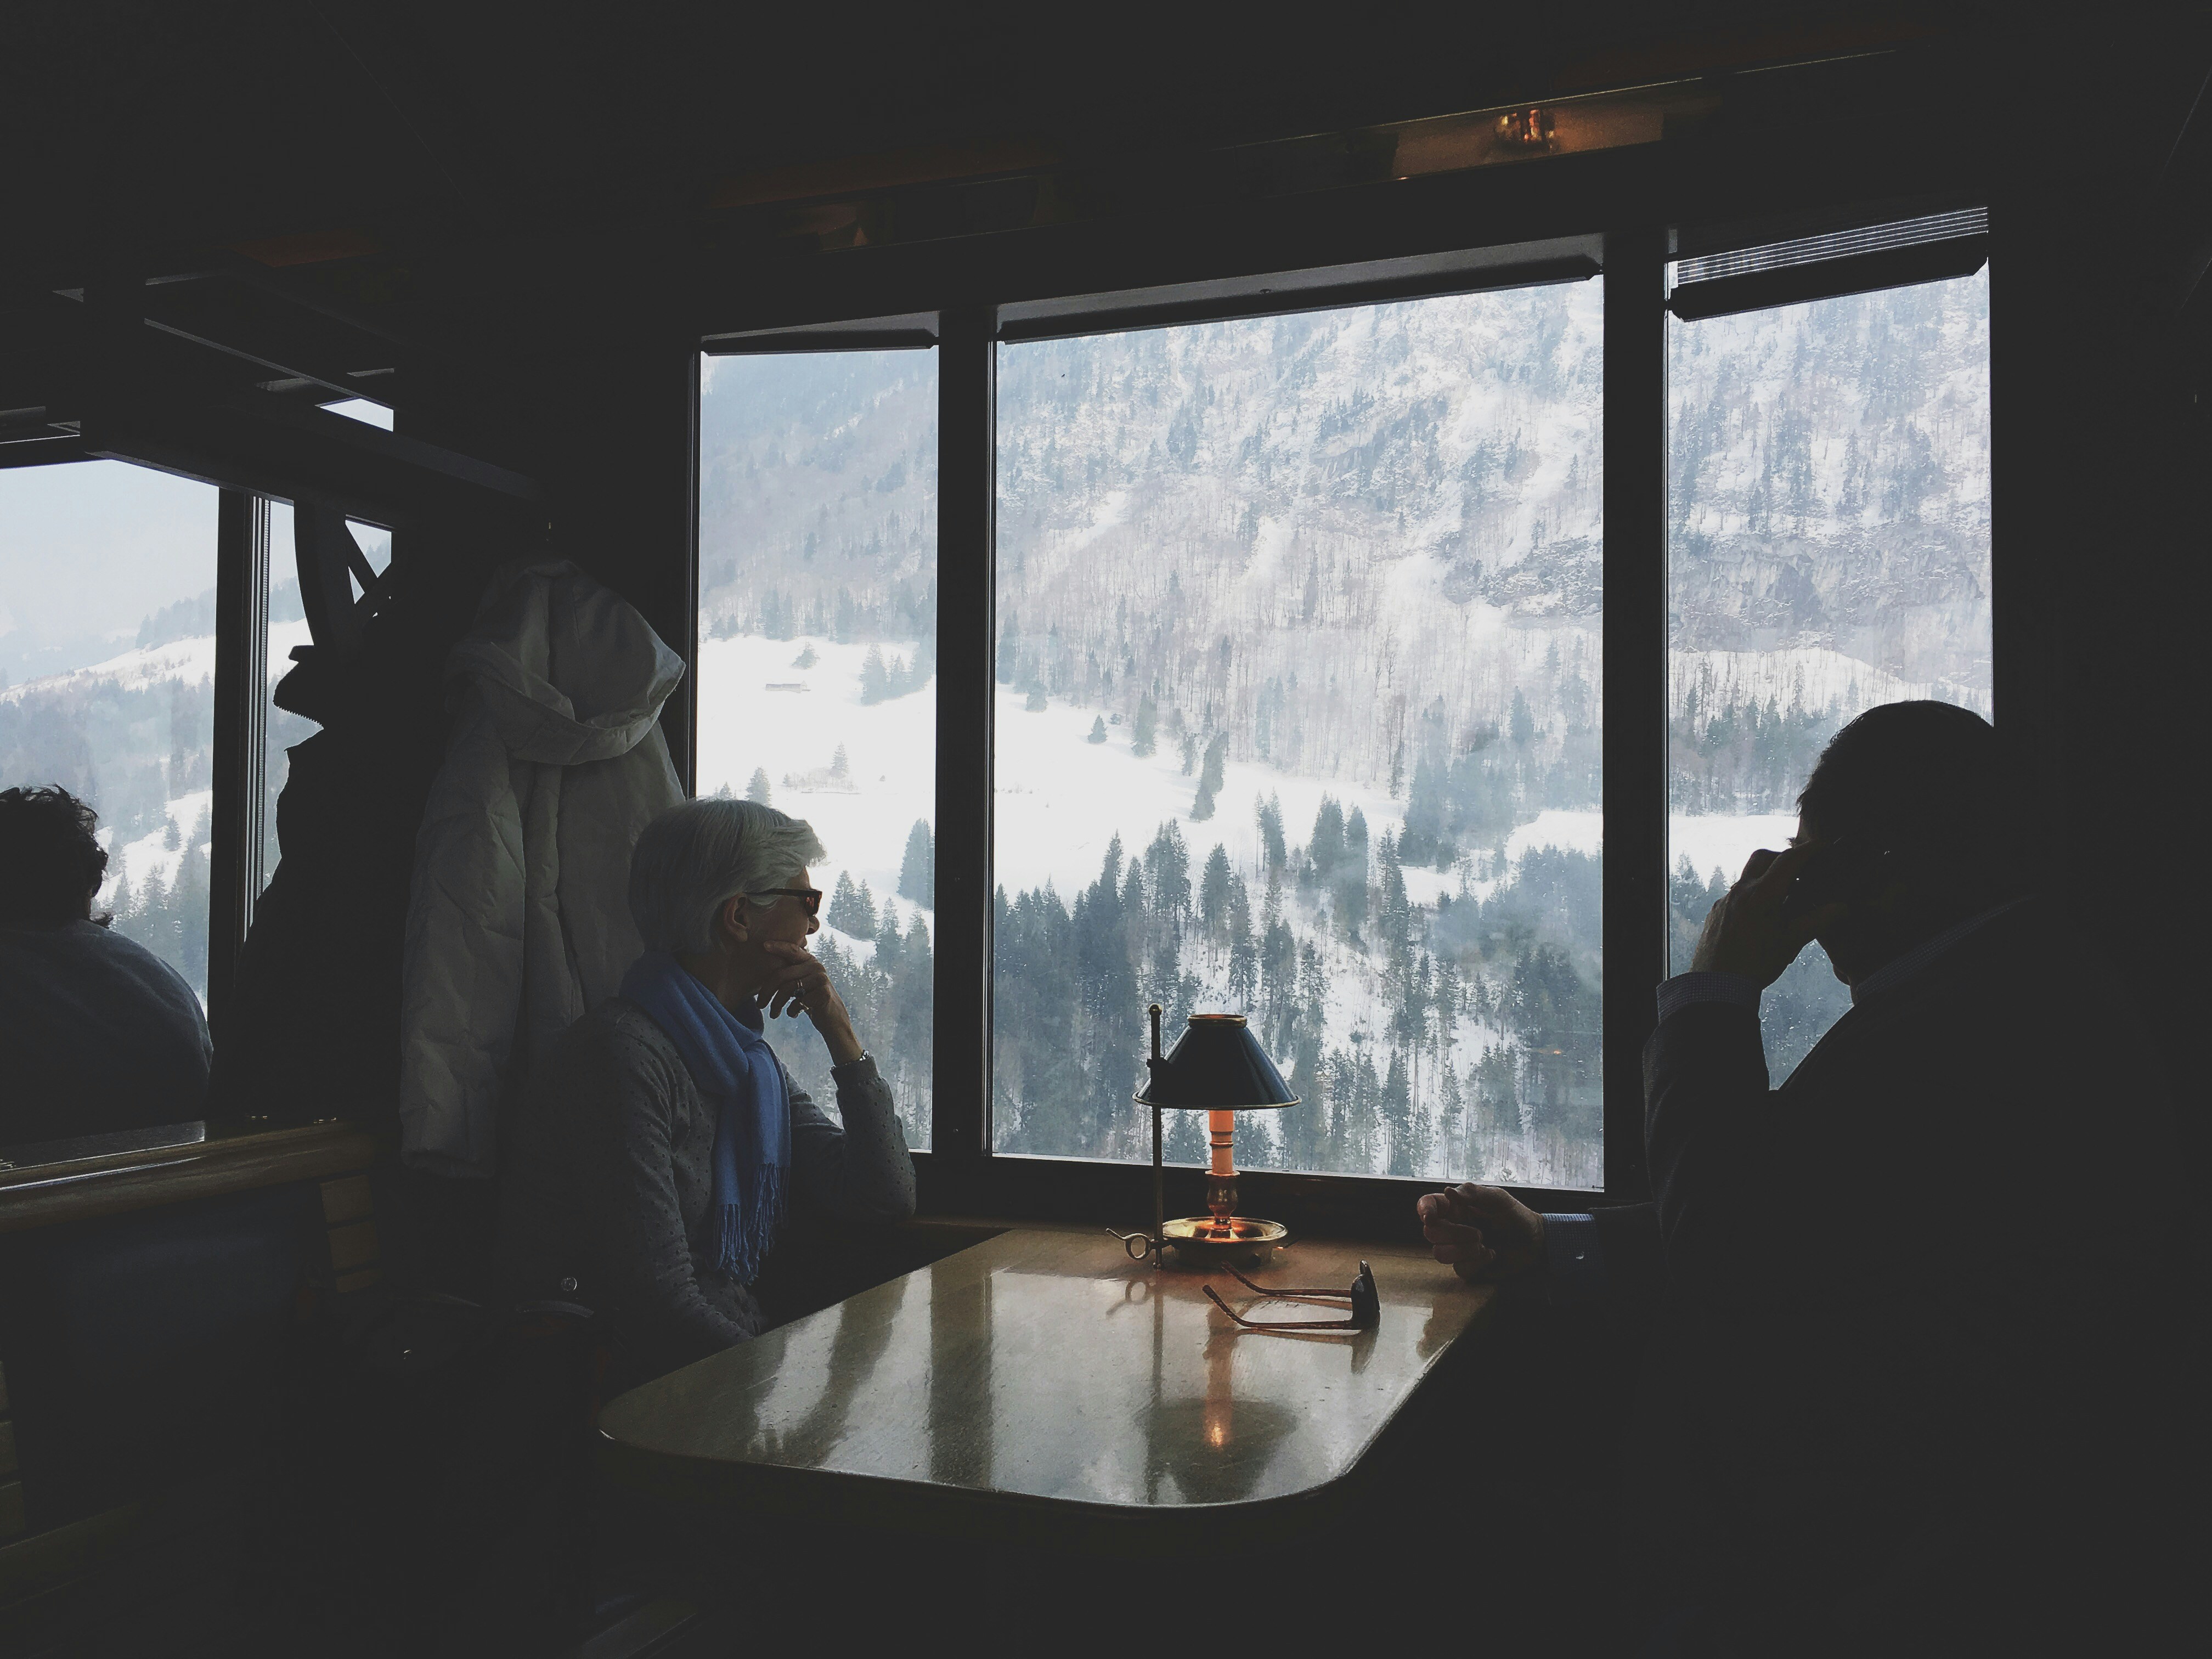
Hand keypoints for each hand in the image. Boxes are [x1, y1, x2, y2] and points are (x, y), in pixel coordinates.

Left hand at [755, 941, 862, 1062]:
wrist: (832, 1017)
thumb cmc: (810, 999)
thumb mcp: (799, 983)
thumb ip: (788, 974)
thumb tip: (762, 967)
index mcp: (809, 961)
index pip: (792, 950)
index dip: (778, 947)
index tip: (764, 945)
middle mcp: (816, 966)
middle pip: (783, 974)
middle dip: (767, 991)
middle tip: (759, 1004)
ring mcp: (821, 979)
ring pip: (788, 988)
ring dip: (776, 1004)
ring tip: (773, 1014)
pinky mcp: (824, 993)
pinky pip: (798, 1001)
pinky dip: (791, 1010)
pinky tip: (793, 1014)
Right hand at [1416, 1184, 1546, 1283]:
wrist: (1535, 1242)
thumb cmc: (1516, 1216)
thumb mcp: (1498, 1199)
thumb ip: (1474, 1193)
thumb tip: (1447, 1191)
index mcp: (1455, 1207)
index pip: (1427, 1204)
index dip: (1423, 1209)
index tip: (1430, 1217)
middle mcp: (1452, 1227)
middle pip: (1430, 1233)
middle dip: (1454, 1234)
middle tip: (1479, 1233)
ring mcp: (1457, 1249)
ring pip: (1439, 1254)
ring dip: (1464, 1250)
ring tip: (1485, 1244)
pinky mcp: (1467, 1267)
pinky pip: (1459, 1269)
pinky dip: (1477, 1262)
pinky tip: (1491, 1255)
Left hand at [1689, 844, 1847, 988]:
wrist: (1716, 984)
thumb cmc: (1755, 965)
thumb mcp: (1791, 942)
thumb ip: (1818, 921)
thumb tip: (1843, 907)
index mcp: (1762, 895)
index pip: (1789, 861)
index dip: (1809, 850)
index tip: (1822, 846)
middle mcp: (1741, 891)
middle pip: (1763, 857)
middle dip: (1784, 857)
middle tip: (1801, 870)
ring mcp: (1726, 900)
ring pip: (1748, 875)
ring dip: (1768, 876)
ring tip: (1785, 896)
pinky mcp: (1717, 911)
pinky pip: (1737, 893)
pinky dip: (1754, 894)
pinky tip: (1763, 914)